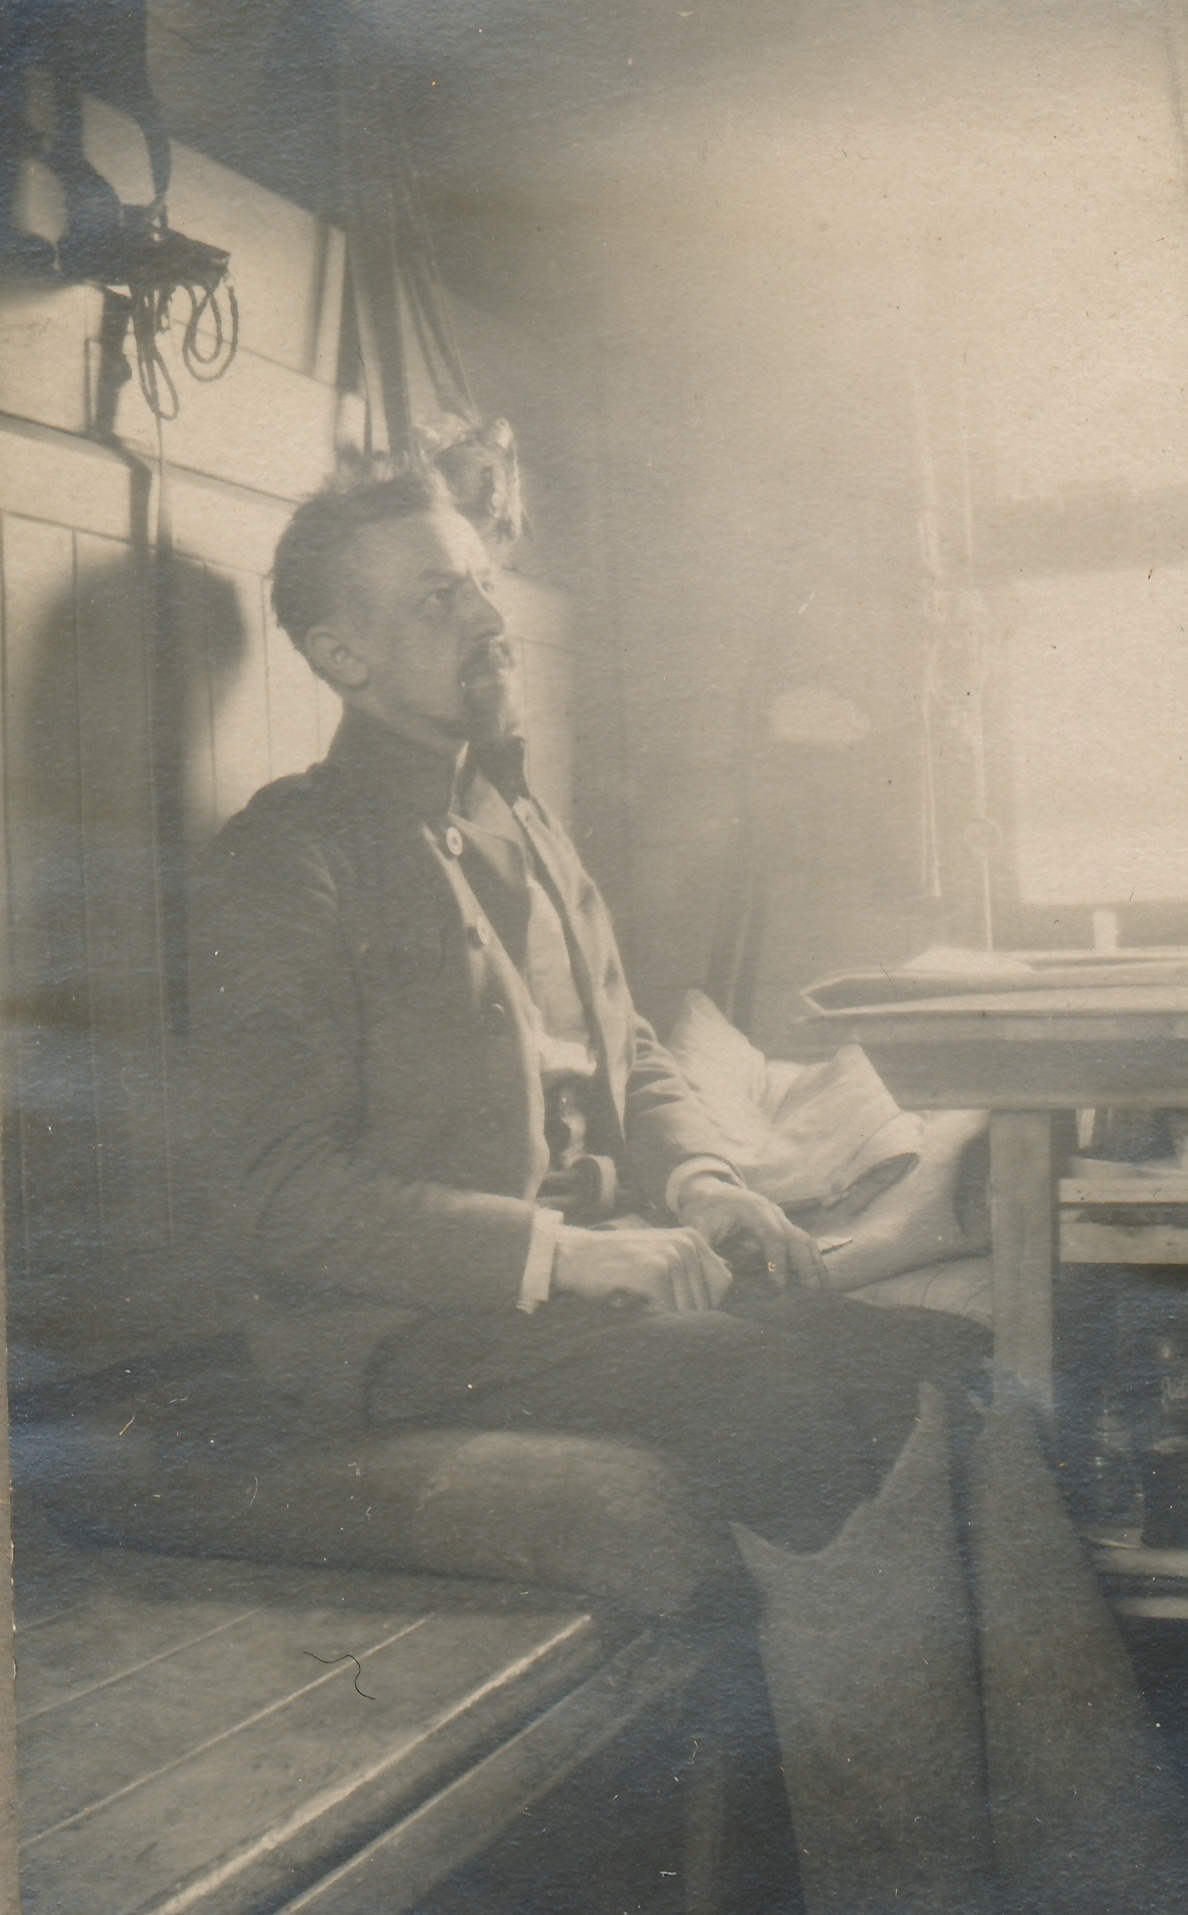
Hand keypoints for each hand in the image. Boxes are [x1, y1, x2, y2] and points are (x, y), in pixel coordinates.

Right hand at [552, 1225, 732, 1313]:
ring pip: (688, 1311)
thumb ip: (690, 1271)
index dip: (705, 1303)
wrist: (576, 1256)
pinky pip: (669, 1314)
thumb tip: (723, 1298)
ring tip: (641, 1302)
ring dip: (664, 1318)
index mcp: (692, 1238)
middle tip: (651, 1306)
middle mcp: (686, 1243)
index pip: (723, 1284)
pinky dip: (651, 1318)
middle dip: (682, 1314)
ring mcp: (671, 1256)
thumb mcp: (660, 1257)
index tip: (677, 1307)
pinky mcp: (655, 1272)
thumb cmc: (618, 1265)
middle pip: (707, 1301)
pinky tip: (633, 1303)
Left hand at [674, 1175, 826, 1289]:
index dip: (777, 1259)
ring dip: (815, 1263)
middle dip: (806, 1264)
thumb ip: (705, 1250)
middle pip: (796, 1236)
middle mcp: (771, 1211)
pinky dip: (811, 1261)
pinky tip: (818, 1281)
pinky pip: (802, 1243)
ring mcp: (780, 1218)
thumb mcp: (698, 1228)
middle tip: (811, 1292)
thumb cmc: (703, 1211)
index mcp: (751, 1209)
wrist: (709, 1192)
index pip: (772, 1234)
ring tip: (822, 1289)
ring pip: (805, 1239)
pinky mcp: (782, 1227)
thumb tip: (712, 1279)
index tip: (778, 1285)